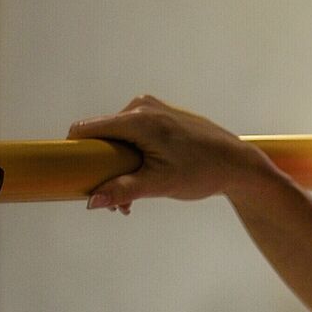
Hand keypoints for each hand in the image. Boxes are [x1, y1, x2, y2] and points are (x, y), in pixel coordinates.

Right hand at [66, 96, 251, 210]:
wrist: (237, 164)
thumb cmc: (203, 171)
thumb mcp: (159, 184)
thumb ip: (123, 190)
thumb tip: (91, 201)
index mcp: (138, 119)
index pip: (87, 128)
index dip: (75, 152)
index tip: (74, 176)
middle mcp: (142, 107)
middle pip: (102, 137)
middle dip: (103, 171)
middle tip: (118, 204)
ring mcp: (152, 109)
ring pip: (117, 139)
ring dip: (119, 170)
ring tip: (133, 200)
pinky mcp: (160, 117)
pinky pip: (133, 136)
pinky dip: (133, 159)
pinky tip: (144, 182)